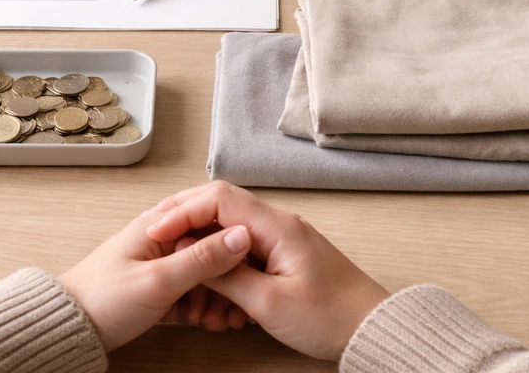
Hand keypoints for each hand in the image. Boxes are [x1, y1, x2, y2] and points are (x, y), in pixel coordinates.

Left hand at [58, 203, 251, 351]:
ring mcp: (161, 264)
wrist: (69, 331)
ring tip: (219, 319)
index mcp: (159, 224)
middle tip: (236, 302)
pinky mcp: (159, 288)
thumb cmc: (103, 300)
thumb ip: (202, 259)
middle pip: (211, 249)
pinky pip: (192, 292)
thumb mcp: (158, 281)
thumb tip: (241, 235)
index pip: (211, 216)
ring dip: (216, 296)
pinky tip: (208, 321)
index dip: (235, 238)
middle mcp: (162, 239)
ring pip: (204, 275)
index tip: (252, 261)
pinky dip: (202, 307)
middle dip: (228, 276)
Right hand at [146, 181, 390, 360]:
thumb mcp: (269, 303)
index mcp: (275, 226)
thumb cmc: (329, 317)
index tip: (157, 233)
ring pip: (229, 235)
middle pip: (220, 209)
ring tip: (192, 293)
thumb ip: (227, 275)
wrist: (371, 329)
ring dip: (206, 259)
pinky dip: (226, 272)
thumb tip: (192, 254)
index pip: (218, 198)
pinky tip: (218, 302)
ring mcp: (282, 239)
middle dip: (188, 230)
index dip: (182, 212)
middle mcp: (278, 224)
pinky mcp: (285, 257)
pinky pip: (245, 254)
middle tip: (160, 249)